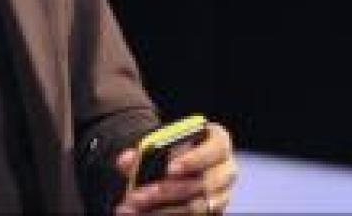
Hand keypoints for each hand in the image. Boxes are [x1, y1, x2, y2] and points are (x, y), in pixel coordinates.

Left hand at [114, 122, 237, 213]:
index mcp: (218, 143)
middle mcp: (226, 170)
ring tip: (131, 207)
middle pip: (202, 184)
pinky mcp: (213, 212)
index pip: (215, 149)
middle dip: (166, 191)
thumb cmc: (174, 150)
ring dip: (161, 209)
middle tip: (136, 195)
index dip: (193, 159)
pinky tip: (142, 214)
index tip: (169, 169)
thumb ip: (144, 150)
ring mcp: (222, 195)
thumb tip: (125, 161)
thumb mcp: (163, 143)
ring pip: (195, 207)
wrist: (182, 166)